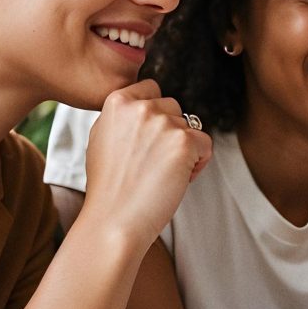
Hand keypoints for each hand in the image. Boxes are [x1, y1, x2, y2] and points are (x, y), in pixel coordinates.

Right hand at [82, 80, 213, 247]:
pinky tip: (178, 179)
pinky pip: (205, 144)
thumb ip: (122, 117)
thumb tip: (143, 106)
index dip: (155, 115)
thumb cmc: (108, 187)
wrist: (114, 219)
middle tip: (155, 163)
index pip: (151, 89)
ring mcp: (163, 123)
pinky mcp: (184, 142)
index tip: (147, 141)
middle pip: (173, 107)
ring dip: (184, 148)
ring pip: (190, 126)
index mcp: (116, 101)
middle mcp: (140, 107)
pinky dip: (198, 162)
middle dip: (170, 132)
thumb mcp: (101, 138)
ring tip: (164, 174)